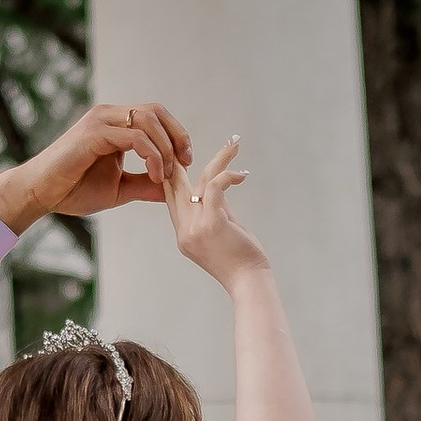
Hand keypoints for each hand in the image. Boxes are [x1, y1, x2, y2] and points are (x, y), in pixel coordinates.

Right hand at [0, 101, 189, 236]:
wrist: (40, 193)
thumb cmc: (73, 189)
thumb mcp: (120, 188)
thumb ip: (145, 184)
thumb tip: (173, 190)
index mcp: (115, 124)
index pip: (155, 115)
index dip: (176, 134)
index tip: (185, 161)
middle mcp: (108, 115)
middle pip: (155, 111)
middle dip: (176, 136)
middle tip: (184, 164)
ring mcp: (101, 120)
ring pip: (147, 120)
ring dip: (165, 147)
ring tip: (167, 175)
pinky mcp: (94, 132)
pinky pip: (134, 137)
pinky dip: (152, 155)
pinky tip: (155, 175)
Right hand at [164, 136, 268, 288]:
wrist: (249, 284)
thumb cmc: (241, 262)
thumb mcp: (222, 231)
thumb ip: (216, 208)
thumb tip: (219, 185)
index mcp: (183, 233)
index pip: (171, 196)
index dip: (174, 172)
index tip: (181, 153)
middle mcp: (184, 230)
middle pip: (177, 185)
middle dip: (184, 157)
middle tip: (194, 136)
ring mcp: (195, 227)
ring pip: (201, 181)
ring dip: (220, 160)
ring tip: (234, 144)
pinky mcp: (212, 223)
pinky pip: (215, 187)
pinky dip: (228, 174)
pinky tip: (242, 173)